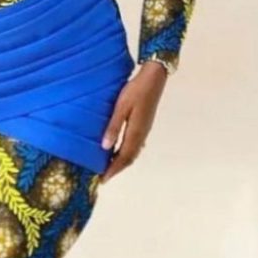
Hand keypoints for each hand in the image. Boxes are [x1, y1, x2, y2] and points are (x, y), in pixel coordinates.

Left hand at [99, 61, 167, 183]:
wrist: (154, 78)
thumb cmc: (136, 90)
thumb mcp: (121, 107)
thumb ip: (113, 126)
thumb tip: (104, 147)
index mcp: (136, 132)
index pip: (123, 157)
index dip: (113, 170)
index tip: (103, 180)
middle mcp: (141, 134)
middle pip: (129, 158)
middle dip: (117, 169)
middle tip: (104, 177)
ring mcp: (144, 130)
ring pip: (133, 152)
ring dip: (122, 161)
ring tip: (110, 167)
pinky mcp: (144, 124)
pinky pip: (135, 145)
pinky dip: (127, 152)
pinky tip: (120, 150)